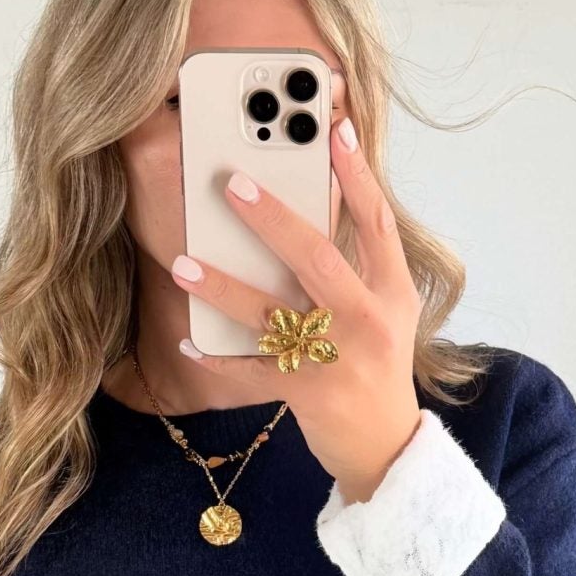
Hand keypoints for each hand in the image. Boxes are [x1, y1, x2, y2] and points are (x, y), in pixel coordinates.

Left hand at [169, 117, 424, 503]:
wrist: (386, 446)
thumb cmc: (377, 367)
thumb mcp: (388, 312)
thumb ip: (361, 265)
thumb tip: (312, 206)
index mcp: (391, 293)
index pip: (377, 223)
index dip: (358, 176)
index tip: (335, 129)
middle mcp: (366, 321)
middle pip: (319, 259)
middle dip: (273, 219)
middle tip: (231, 185)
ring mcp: (336, 360)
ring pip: (273, 315)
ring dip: (223, 287)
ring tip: (183, 262)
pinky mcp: (306, 394)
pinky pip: (252, 371)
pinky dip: (218, 358)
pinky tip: (188, 341)